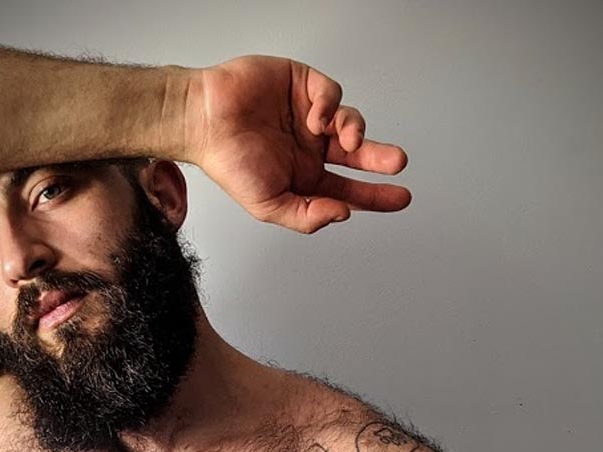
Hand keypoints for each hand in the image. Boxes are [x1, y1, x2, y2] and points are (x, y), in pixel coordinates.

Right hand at [185, 55, 410, 233]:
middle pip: (358, 155)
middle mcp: (310, 147)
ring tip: (346, 140)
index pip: (348, 188)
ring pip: (349, 121)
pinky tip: (316, 117)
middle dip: (380, 159)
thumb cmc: (227, 162)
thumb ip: (306, 215)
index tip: (400, 198)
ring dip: (355, 131)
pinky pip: (331, 94)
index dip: (375, 195)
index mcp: (305, 176)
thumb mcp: (268, 204)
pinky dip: (330, 105)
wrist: (202, 119)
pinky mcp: (302, 85)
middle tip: (396, 163)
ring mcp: (308, 115)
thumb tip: (343, 213)